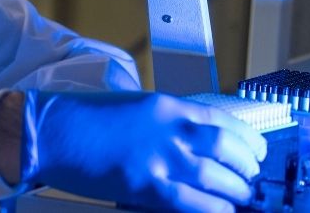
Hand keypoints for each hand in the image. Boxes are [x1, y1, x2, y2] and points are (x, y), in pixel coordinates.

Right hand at [23, 90, 267, 211]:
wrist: (52, 131)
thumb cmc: (84, 119)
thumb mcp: (136, 108)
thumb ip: (166, 123)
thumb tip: (192, 145)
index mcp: (168, 106)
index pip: (224, 120)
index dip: (248, 139)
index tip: (256, 151)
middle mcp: (170, 128)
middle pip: (227, 148)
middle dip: (246, 167)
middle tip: (251, 179)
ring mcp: (160, 156)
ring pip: (216, 175)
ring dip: (235, 190)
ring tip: (242, 198)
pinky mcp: (146, 184)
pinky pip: (192, 200)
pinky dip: (213, 208)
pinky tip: (222, 211)